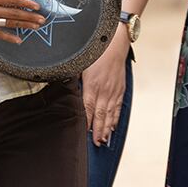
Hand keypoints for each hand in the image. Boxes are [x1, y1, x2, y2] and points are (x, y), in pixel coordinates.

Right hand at [0, 0, 45, 41]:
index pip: (12, 0)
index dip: (26, 2)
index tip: (36, 5)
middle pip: (15, 13)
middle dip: (30, 16)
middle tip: (43, 19)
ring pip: (10, 24)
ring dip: (24, 26)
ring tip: (36, 27)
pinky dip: (9, 37)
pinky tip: (18, 40)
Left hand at [83, 27, 128, 145]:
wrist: (115, 44)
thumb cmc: (96, 52)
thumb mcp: (80, 65)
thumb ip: (74, 79)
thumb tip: (67, 88)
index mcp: (92, 84)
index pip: (88, 108)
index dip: (86, 121)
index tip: (84, 132)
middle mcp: (104, 90)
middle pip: (100, 115)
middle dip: (98, 130)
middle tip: (96, 142)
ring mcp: (113, 91)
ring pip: (110, 113)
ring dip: (107, 127)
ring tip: (104, 139)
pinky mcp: (120, 89)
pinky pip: (118, 107)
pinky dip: (116, 118)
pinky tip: (113, 126)